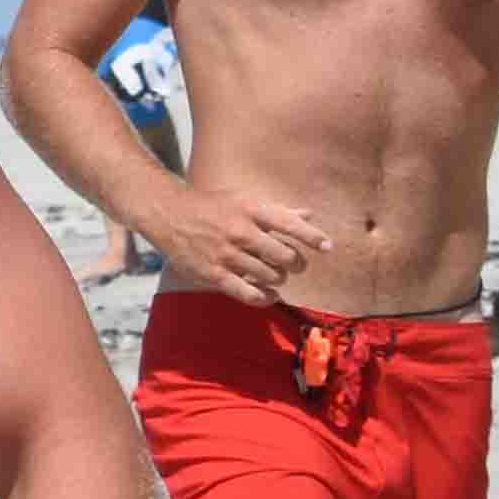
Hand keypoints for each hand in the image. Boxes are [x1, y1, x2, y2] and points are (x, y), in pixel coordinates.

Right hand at [158, 188, 331, 304]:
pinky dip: (265, 298)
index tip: (328, 247)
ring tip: (276, 276)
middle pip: (284, 255)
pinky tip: (271, 295)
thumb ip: (277, 211)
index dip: (312, 237)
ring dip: (279, 279)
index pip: (290, 224)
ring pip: (269, 276)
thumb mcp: (245, 200)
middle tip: (294, 265)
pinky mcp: (214, 275)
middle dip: (295, 263)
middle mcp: (241, 231)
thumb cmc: (213, 207)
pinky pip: (248, 293)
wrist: (170, 215)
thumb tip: (309, 216)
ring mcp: (227, 254)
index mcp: (251, 210)